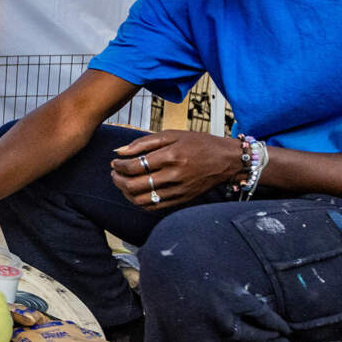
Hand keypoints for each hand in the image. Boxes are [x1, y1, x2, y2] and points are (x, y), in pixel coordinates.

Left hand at [110, 130, 243, 210]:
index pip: (135, 166)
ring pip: (142, 200)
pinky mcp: (181, 200)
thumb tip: (119, 151)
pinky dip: (140, 202)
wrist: (226, 160)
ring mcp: (178, 191)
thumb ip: (144, 142)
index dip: (119, 166)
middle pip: (135, 185)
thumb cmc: (199, 143)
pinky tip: (136, 193)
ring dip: (126, 193)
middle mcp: (174, 175)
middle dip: (118, 180)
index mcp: (171, 156)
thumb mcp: (172, 134)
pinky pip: (154, 207)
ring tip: (123, 183)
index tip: (114, 162)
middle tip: (114, 173)